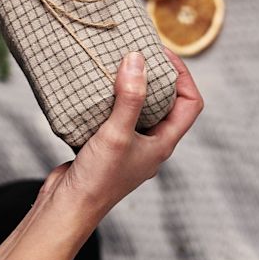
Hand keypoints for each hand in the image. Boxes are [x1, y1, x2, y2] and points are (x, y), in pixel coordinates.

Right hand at [51, 48, 202, 223]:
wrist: (68, 207)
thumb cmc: (98, 179)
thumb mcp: (116, 133)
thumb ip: (130, 98)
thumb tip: (138, 59)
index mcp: (163, 143)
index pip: (190, 103)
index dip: (183, 75)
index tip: (161, 53)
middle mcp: (150, 144)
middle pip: (165, 102)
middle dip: (155, 76)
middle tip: (137, 52)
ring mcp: (128, 145)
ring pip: (138, 108)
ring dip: (130, 86)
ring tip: (115, 63)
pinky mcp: (106, 145)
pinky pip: (114, 115)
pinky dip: (109, 98)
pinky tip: (94, 88)